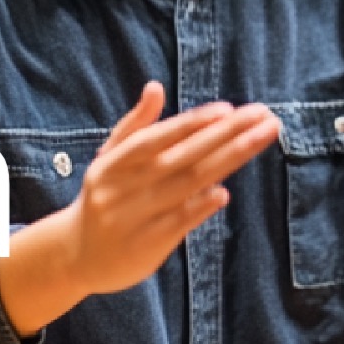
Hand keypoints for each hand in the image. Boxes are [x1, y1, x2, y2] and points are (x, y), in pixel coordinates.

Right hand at [62, 82, 277, 295]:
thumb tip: (155, 87)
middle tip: (265, 119)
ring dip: (226, 161)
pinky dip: (200, 207)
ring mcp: (133, 218)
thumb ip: (135, 126)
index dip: (190, 124)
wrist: (78, 256)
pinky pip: (177, 223)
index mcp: (112, 164)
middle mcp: (121, 189)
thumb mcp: (109, 160)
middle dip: (226, 136)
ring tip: (259, 140)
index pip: (156, 138)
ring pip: (185, 186)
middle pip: (180, 159)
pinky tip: (223, 192)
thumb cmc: (105, 197)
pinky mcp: (146, 247)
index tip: (228, 110)